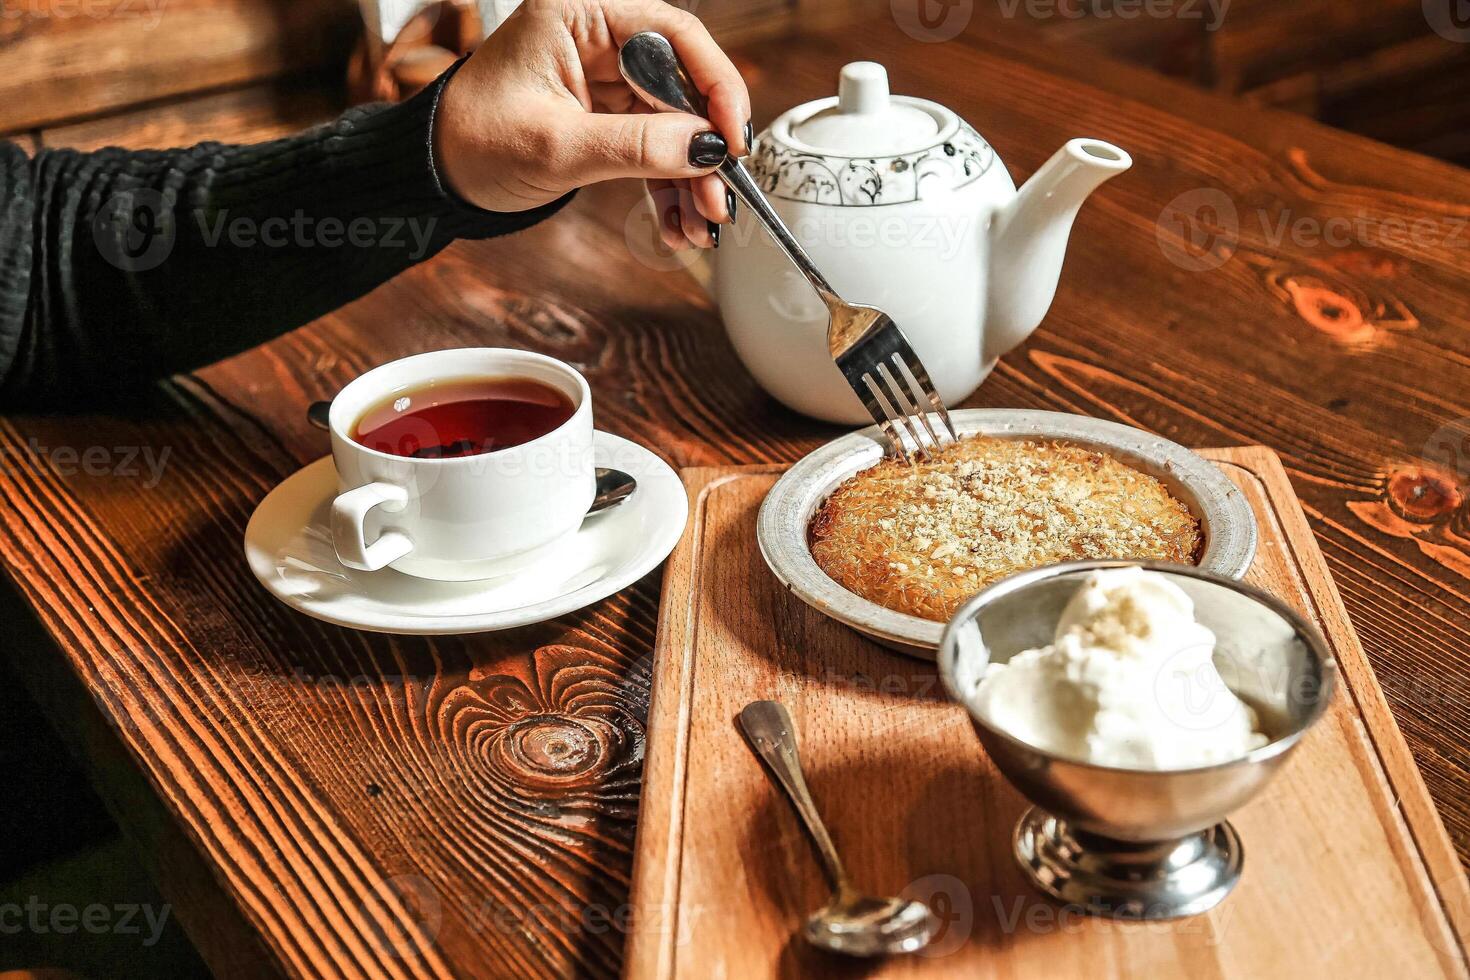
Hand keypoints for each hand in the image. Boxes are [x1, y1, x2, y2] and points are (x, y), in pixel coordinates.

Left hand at [433, 0, 750, 248]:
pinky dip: (669, 185)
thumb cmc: (474, 142)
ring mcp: (605, 79)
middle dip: (704, 147)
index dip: (713, 83)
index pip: (671, 33)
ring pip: (675, 122)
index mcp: (580, 14)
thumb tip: (707, 149)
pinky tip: (679, 223)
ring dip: (692, 177)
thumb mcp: (558, 147)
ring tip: (701, 226)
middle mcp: (599, 38)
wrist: (436, 175)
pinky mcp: (607, 116)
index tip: (731, 137)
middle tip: (720, 200)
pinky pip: (655, 146)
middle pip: (681, 84)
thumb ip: (636, 145)